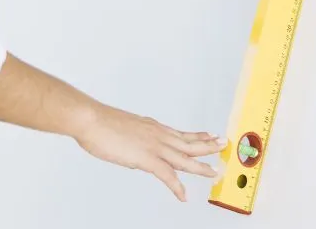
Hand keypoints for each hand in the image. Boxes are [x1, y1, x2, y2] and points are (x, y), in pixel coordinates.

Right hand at [75, 102, 225, 200]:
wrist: (91, 119)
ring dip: (201, 166)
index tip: (210, 135)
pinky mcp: (146, 158)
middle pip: (189, 143)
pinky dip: (177, 187)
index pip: (181, 133)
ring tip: (214, 172)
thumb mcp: (125, 128)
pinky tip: (183, 196)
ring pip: (185, 158)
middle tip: (224, 146)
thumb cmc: (101, 123)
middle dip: (208, 146)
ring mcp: (154, 146)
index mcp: (153, 127)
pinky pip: (167, 175)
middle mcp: (159, 135)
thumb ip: (135, 136)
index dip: (198, 135)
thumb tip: (137, 144)